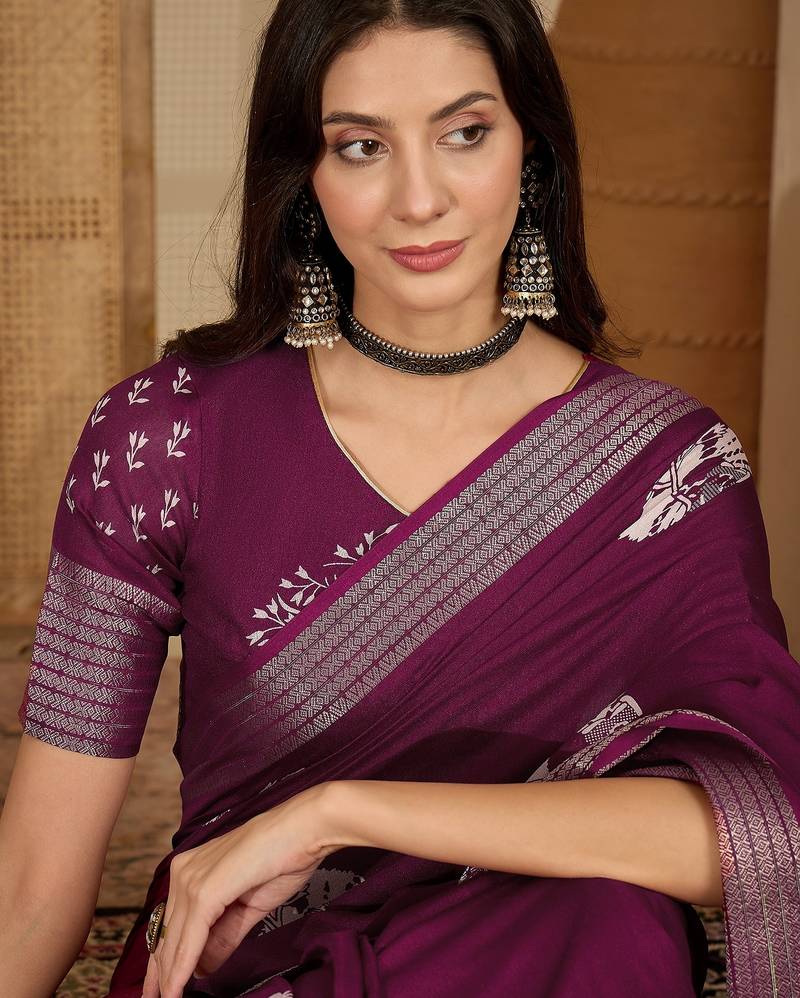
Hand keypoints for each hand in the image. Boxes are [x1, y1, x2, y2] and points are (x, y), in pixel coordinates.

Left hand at [142, 782, 335, 997]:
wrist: (304, 830)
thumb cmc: (284, 859)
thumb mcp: (249, 907)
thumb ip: (223, 938)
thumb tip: (202, 969)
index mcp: (193, 870)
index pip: (172, 925)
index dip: (164, 961)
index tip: (161, 988)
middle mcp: (185, 871)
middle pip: (167, 935)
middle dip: (161, 974)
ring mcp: (192, 879)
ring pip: (174, 940)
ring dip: (170, 976)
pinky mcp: (205, 891)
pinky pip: (189, 939)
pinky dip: (182, 968)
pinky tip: (177, 989)